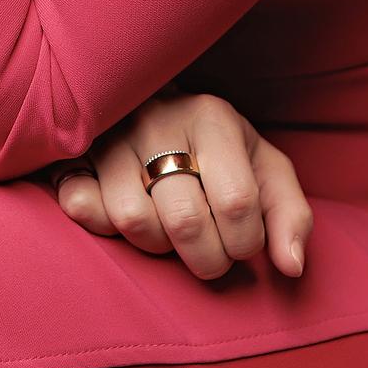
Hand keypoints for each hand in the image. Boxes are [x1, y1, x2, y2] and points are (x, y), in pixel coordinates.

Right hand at [45, 89, 313, 281]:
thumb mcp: (263, 167)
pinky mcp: (77, 153)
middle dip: (205, 258)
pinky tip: (123, 213)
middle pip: (186, 221)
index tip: (242, 244)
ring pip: (136, 222)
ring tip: (168, 228)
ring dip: (157, 245)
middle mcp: (161, 119)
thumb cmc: (215, 148)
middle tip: (209, 253)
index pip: (237, 202)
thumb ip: (288, 214)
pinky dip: (102, 224)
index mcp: (213, 118)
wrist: (150, 100)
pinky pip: (82, 207)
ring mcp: (114, 135)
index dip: (244, 243)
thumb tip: (290, 267)